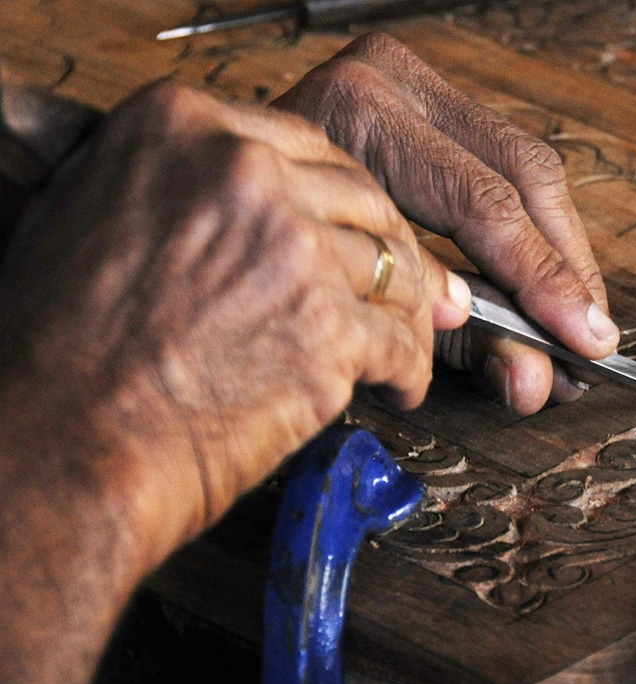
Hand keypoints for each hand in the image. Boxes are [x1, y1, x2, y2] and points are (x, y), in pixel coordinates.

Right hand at [0, 82, 469, 561]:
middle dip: (394, 253)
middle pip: (366, 203)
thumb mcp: (93, 213)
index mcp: (183, 126)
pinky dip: (410, 370)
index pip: (310, 149)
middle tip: (414, 293)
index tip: (359, 233)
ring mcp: (292, 248)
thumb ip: (178, 186)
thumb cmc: (60, 347)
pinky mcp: (327, 328)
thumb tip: (258, 197)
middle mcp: (243, 171)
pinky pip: (400, 342)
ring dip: (410, 315)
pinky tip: (401, 389)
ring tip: (406, 345)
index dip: (345, 202)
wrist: (58, 441)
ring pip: (395, 271)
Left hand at [273, 33, 618, 414]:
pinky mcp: (422, 93)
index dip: (544, 279)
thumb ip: (452, 336)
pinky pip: (504, 155)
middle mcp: (385, 81)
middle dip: (563, 263)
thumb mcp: (357, 294)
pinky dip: (532, 222)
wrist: (211, 198)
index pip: (484, 204)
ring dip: (558, 245)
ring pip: (526, 160)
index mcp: (358, 119)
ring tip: (578, 311)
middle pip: (521, 172)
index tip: (583, 338)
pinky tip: (546, 272)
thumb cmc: (269, 250)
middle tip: (591, 331)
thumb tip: (534, 379)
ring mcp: (405, 78)